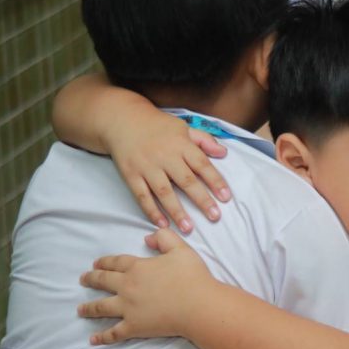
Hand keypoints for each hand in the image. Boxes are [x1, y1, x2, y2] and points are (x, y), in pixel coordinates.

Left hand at [77, 228, 213, 343]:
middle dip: (91, 280)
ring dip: (89, 308)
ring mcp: (128, 308)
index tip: (96, 264)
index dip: (105, 262)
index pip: (115, 262)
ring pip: (102, 307)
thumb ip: (164, 238)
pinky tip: (92, 339)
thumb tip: (147, 238)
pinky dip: (102, 336)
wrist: (198, 305)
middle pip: (103, 281)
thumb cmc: (192, 276)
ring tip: (80, 309)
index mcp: (137, 267)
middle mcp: (127, 287)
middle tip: (83, 280)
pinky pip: (114, 332)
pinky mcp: (134, 327)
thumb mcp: (180, 249)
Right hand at [104, 111, 231, 231]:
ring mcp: (147, 167)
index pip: (202, 164)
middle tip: (214, 216)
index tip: (226, 197)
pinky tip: (162, 224)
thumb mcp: (183, 126)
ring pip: (164, 192)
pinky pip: (142, 196)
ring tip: (188, 228)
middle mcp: (165, 156)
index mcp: (181, 144)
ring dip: (177, 211)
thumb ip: (204, 140)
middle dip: (201, 200)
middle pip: (186, 181)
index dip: (215, 181)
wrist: (122, 120)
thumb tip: (224, 153)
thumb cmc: (157, 125)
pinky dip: (151, 211)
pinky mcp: (131, 175)